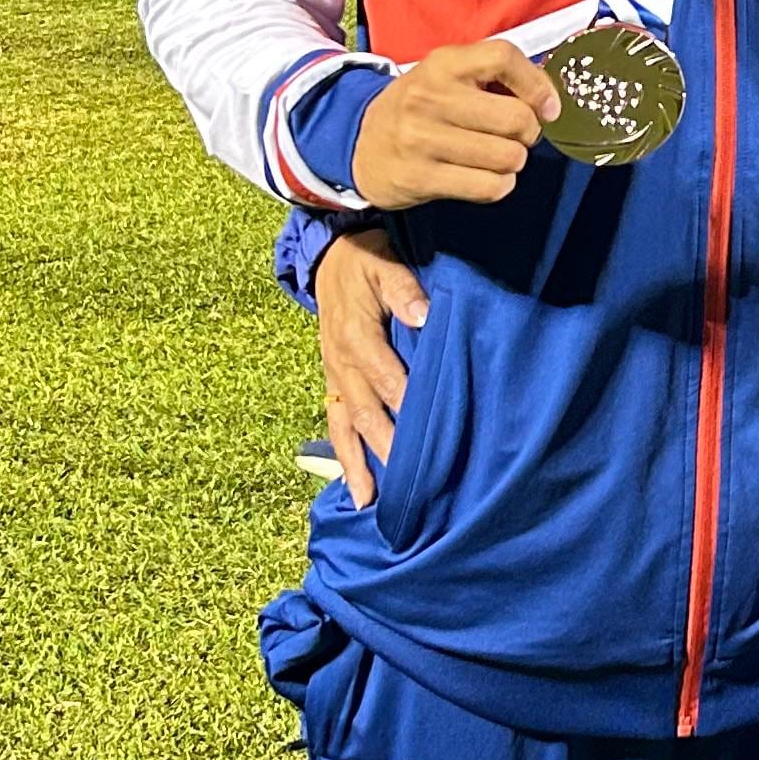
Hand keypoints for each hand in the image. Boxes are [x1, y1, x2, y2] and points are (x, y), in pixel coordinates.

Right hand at [315, 227, 425, 509]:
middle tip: (407, 483)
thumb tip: (423, 316)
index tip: (429, 433)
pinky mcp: (334, 383)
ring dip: (357, 464)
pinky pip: (336, 424)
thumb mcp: (383, 262)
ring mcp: (335, 376)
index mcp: (356, 334)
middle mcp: (341, 363)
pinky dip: (344, 458)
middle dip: (385, 448)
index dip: (406, 403)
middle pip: (365, 412)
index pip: (386, 376)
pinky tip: (356, 489)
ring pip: (345, 426)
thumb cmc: (366, 260)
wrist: (329, 258)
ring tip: (370, 501)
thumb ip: (403, 288)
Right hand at [349, 39, 563, 207]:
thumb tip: (551, 96)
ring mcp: (422, 139)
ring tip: (496, 156)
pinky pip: (490, 187)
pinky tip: (485, 177)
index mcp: (442, 63)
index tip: (548, 108)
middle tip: (515, 136)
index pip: (503, 57)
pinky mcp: (420, 178)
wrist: (360, 144)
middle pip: (516, 118)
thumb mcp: (449, 77)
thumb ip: (496, 77)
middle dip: (528, 133)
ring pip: (508, 157)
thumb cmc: (422, 108)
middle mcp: (430, 97)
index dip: (537, 85)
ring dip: (513, 162)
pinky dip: (499, 185)